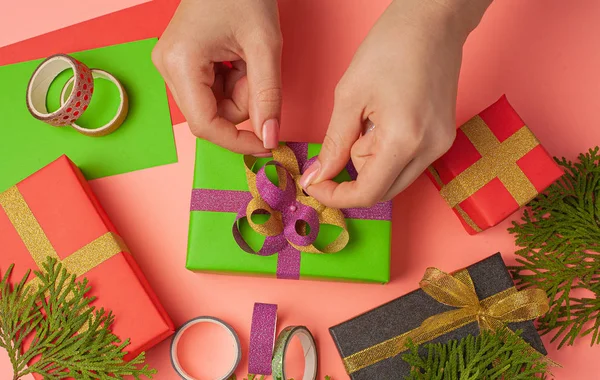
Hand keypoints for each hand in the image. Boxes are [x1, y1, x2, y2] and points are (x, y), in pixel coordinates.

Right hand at [152, 0, 282, 154]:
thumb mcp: (265, 46)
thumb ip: (267, 96)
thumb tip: (269, 137)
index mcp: (180, 63)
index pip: (205, 125)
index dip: (237, 141)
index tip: (266, 144)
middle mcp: (167, 67)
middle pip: (210, 115)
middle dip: (241, 102)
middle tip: (256, 70)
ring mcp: (172, 65)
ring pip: (213, 105)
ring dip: (239, 91)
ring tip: (247, 57)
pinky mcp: (181, 63)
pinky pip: (211, 91)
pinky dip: (232, 82)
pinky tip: (237, 57)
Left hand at [300, 0, 491, 207]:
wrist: (433, 21)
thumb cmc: (391, 46)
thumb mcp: (349, 95)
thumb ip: (333, 143)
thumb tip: (318, 177)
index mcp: (405, 140)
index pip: (368, 193)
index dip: (336, 196)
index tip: (316, 184)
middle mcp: (430, 150)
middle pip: (382, 189)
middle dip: (355, 171)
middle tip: (349, 130)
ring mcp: (440, 145)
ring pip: (394, 176)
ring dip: (372, 158)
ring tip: (372, 116)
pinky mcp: (442, 137)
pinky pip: (407, 161)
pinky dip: (388, 150)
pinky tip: (385, 119)